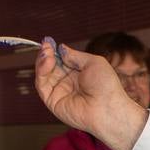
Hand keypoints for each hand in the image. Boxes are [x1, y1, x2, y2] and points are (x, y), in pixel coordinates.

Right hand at [34, 40, 148, 149]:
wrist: (108, 107)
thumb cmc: (106, 86)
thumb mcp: (93, 61)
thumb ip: (74, 55)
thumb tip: (61, 48)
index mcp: (79, 74)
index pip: (61, 60)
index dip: (54, 51)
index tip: (49, 42)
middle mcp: (68, 83)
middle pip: (50, 67)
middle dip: (47, 55)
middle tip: (46, 45)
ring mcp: (60, 92)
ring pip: (44, 75)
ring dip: (42, 61)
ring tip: (47, 53)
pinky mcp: (53, 102)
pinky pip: (42, 85)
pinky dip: (42, 72)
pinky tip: (47, 61)